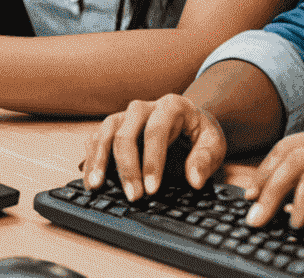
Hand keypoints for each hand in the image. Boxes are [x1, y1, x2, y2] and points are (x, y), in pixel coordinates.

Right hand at [83, 94, 228, 201]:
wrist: (190, 121)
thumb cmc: (199, 133)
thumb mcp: (213, 143)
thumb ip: (205, 159)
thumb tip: (195, 179)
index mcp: (171, 106)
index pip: (156, 131)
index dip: (152, 161)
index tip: (152, 189)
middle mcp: (144, 107)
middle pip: (127, 131)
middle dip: (127, 167)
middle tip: (133, 197)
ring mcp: (126, 116)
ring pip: (106, 130)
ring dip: (98, 159)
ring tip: (95, 186)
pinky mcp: (114, 127)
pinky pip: (96, 137)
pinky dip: (91, 158)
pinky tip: (90, 179)